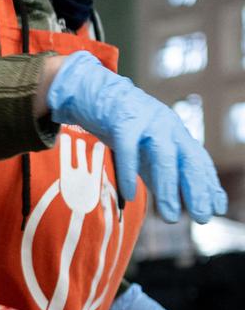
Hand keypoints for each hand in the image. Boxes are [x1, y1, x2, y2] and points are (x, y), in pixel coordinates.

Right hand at [46, 51, 226, 222]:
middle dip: (196, 189)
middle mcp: (167, 126)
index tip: (217, 209)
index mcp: (176, 133)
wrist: (93, 92)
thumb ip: (160, 172)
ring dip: (168, 187)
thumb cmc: (121, 126)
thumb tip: (178, 201)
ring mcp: (146, 121)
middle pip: (188, 159)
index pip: (198, 161)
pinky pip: (127, 149)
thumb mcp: (145, 150)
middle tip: (202, 217)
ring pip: (163, 155)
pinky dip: (129, 173)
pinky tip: (130, 195)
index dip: (209, 185)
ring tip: (171, 215)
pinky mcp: (121, 120)